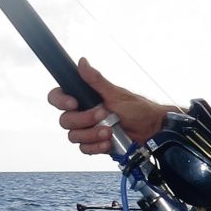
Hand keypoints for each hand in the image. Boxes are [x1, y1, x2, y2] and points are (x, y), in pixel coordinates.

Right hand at [47, 58, 173, 154]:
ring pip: (74, 136)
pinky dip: (96, 146)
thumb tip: (82, 62)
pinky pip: (85, 148)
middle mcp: (83, 114)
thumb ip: (96, 80)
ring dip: (91, 135)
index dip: (60, 101)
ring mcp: (88, 130)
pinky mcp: (95, 143)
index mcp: (85, 98)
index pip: (58, 98)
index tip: (73, 103)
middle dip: (84, 120)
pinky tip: (108, 143)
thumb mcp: (116, 94)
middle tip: (102, 115)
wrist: (152, 130)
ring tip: (109, 132)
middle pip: (65, 120)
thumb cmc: (137, 109)